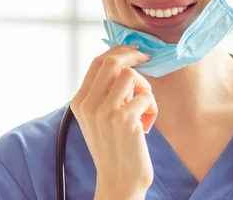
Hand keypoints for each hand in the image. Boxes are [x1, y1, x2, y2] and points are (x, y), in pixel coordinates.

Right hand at [70, 45, 156, 198]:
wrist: (119, 181)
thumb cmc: (115, 147)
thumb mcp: (100, 118)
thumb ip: (105, 93)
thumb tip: (125, 63)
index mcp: (80, 102)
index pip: (97, 62)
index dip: (119, 51)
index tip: (134, 50)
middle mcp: (89, 104)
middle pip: (113, 62)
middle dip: (134, 56)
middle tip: (148, 58)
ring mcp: (105, 111)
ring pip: (132, 76)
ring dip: (145, 89)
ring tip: (144, 109)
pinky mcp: (125, 119)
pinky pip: (147, 96)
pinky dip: (152, 108)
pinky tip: (146, 126)